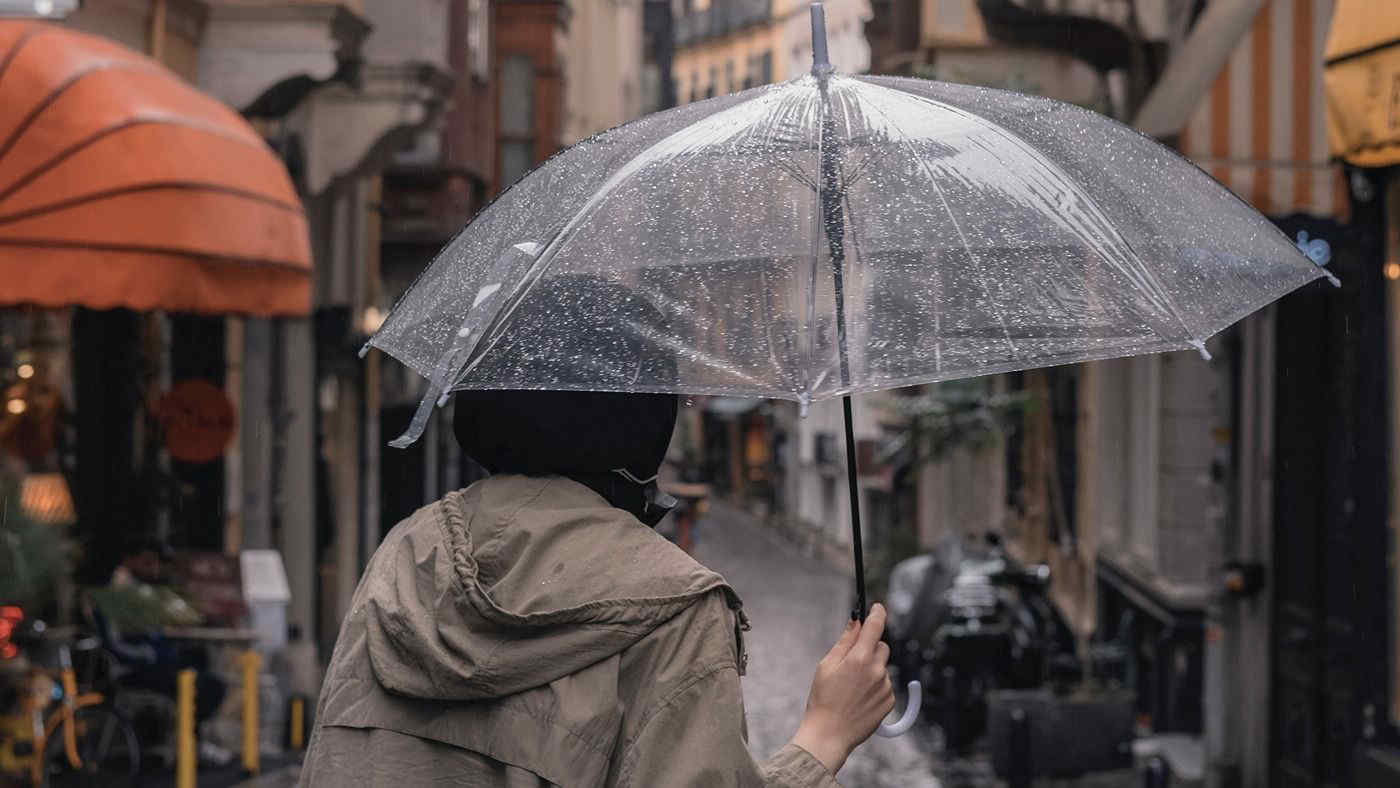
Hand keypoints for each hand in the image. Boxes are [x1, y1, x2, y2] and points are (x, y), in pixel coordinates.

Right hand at [790, 603, 894, 773]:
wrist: (829, 734)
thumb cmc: (823, 699)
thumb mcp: (827, 665)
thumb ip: (844, 641)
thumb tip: (855, 623)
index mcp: (859, 658)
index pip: (875, 626)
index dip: (877, 613)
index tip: (877, 607)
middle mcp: (876, 670)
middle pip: (881, 646)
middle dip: (870, 647)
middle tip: (852, 661)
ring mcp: (885, 687)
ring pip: (882, 667)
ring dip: (871, 669)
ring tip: (851, 687)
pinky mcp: (889, 701)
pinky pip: (885, 684)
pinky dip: (875, 686)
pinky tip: (859, 698)